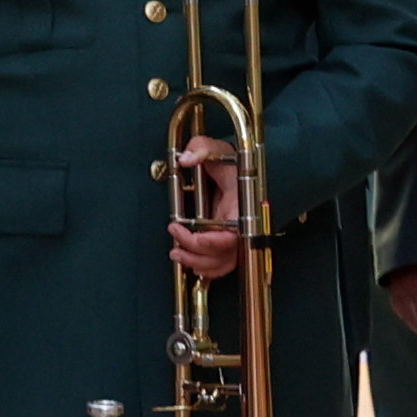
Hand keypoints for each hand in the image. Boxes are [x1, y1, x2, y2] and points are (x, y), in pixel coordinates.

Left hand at [167, 136, 244, 282]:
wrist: (237, 167)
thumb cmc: (230, 160)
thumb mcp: (216, 148)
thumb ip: (201, 148)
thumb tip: (185, 159)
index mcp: (241, 205)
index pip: (234, 235)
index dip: (213, 242)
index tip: (189, 234)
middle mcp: (242, 223)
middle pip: (226, 254)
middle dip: (198, 255)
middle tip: (174, 248)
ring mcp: (237, 233)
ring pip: (225, 262)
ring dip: (200, 264)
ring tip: (176, 255)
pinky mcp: (229, 238)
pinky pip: (224, 262)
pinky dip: (209, 267)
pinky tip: (192, 263)